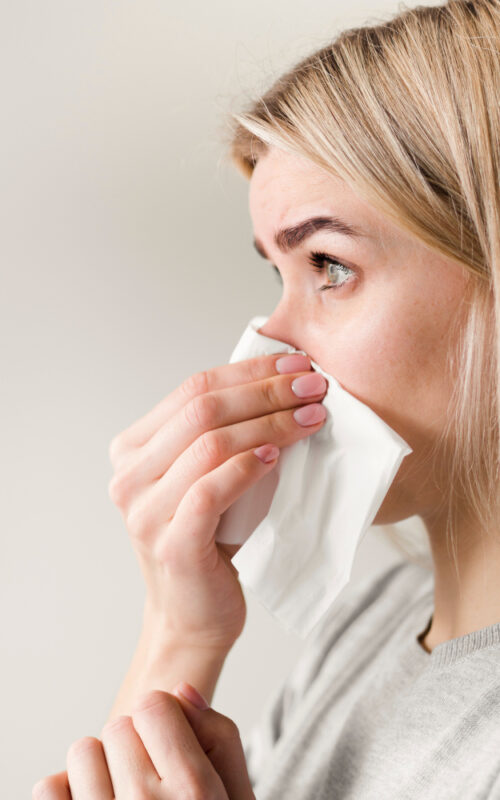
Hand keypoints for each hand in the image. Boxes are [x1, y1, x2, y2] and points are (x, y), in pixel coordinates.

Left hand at [32, 685, 254, 798]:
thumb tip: (181, 691)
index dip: (163, 719)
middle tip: (150, 779)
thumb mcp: (236, 792)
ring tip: (123, 794)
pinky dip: (67, 792)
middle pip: (118, 725)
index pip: (153, 705)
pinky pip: (49, 787)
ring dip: (101, 767)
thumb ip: (218, 735)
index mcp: (192, 790)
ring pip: (84, 751)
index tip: (169, 743)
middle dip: (134, 744)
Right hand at [108, 352, 326, 650]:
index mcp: (132, 449)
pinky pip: (211, 490)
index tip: (296, 363)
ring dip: (269, 424)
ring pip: (210, 445)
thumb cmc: (208, 540)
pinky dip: (247, 467)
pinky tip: (276, 456)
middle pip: (202, 411)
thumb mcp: (205, 476)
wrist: (192, 615)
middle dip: (266, 391)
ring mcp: (144, 512)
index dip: (248, 370)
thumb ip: (220, 433)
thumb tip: (280, 381)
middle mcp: (129, 476)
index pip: (192, 389)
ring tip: (311, 418)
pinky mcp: (171, 544)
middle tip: (314, 386)